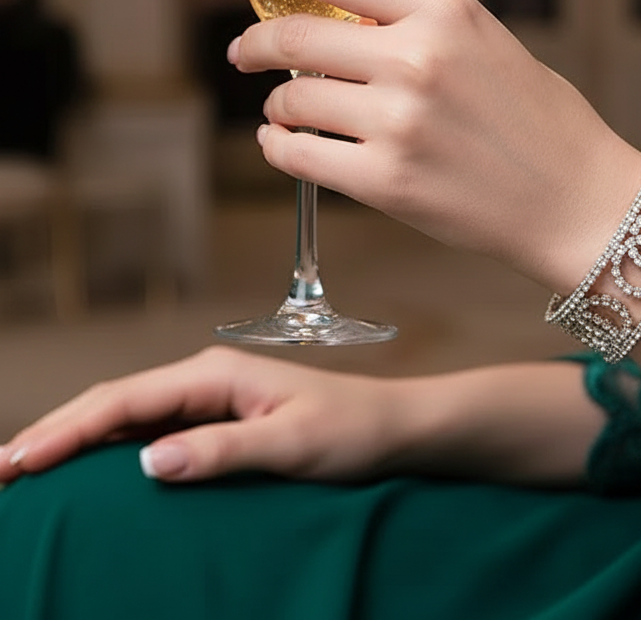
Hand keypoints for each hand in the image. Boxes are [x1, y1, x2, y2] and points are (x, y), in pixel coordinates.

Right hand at [0, 346, 408, 483]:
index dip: (67, 432)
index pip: (124, 401)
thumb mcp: (292, 442)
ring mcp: (213, 399)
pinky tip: (89, 472)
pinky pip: (152, 432)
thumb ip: (224, 451)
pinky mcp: (222, 421)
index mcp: (217, 375)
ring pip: (127, 417)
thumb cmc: (353, 430)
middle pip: (114, 403)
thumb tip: (151, 461)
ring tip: (27, 472)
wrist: (394, 428)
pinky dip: (111, 450)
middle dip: (56, 432)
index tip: (18, 464)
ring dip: (78, 440)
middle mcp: (207, 379)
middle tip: (1, 473)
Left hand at [195, 0, 640, 292]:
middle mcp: (417, 58)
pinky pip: (297, 156)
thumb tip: (328, 17)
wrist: (576, 199)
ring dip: (276, 105)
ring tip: (287, 113)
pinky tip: (287, 144)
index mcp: (444, 9)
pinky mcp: (387, 182)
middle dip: (253, 44)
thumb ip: (409, 22)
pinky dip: (279, 147)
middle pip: (293, 34)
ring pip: (290, 99)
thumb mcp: (483, 40)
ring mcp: (399, 122)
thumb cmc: (534, 118)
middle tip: (244, 53)